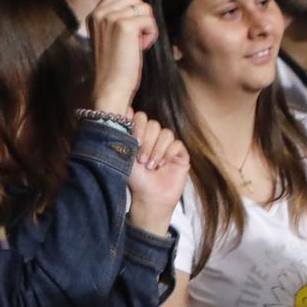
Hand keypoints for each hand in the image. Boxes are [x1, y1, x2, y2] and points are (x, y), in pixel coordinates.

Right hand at [87, 0, 156, 114]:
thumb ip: (116, 17)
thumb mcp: (108, 35)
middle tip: (133, 39)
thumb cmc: (115, 65)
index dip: (131, 10)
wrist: (111, 87)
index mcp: (93, 14)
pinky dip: (151, 34)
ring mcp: (111, 18)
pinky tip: (141, 48)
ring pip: (144, 7)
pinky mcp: (125, 26)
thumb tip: (138, 4)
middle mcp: (99, 13)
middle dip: (140, 16)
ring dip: (147, 25)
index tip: (127, 32)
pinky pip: (150, 20)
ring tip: (137, 44)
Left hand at [124, 113, 190, 233]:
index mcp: (141, 135)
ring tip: (151, 165)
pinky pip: (177, 144)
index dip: (138, 126)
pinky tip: (162, 165)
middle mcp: (155, 138)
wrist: (148, 197)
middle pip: (154, 124)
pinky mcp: (180, 155)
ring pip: (166, 133)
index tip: (133, 142)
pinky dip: (168, 153)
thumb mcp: (125, 154)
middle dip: (146, 142)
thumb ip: (125, 132)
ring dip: (157, 149)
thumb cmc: (135, 178)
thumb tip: (126, 110)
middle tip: (141, 159)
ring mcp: (168, 146)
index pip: (141, 117)